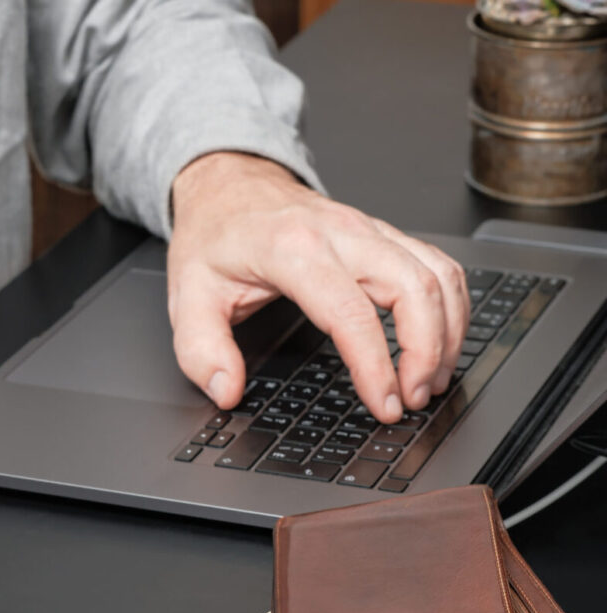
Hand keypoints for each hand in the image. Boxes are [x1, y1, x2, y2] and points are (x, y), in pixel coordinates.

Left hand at [167, 152, 467, 422]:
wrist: (227, 183)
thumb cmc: (214, 235)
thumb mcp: (188, 295)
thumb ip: (201, 350)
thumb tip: (226, 391)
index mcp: (293, 249)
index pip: (351, 312)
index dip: (375, 365)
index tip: (382, 403)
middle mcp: (342, 233)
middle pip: (415, 289)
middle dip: (427, 352)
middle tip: (411, 399)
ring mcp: (369, 229)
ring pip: (437, 275)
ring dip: (447, 333)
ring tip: (429, 381)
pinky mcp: (384, 234)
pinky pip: (437, 265)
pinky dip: (451, 306)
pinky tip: (440, 341)